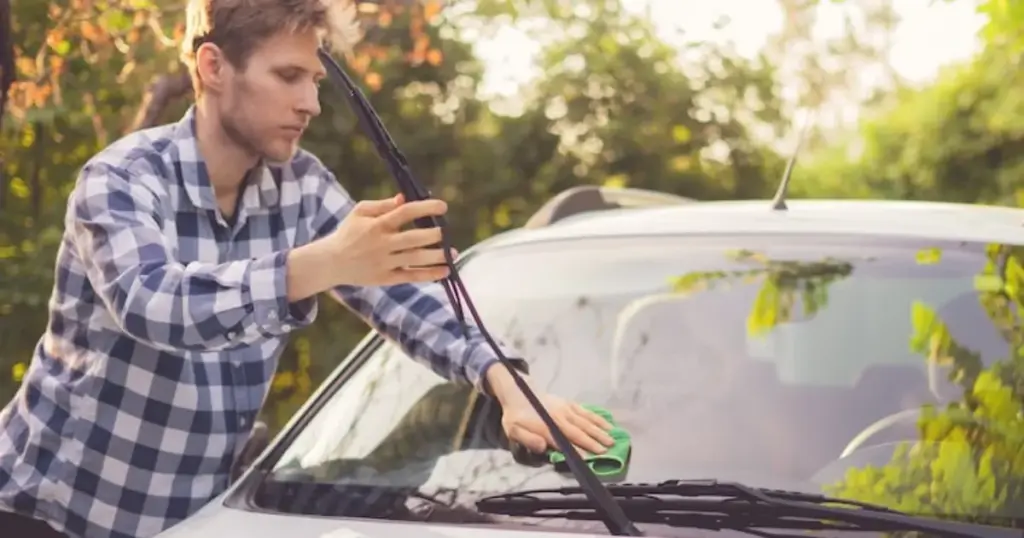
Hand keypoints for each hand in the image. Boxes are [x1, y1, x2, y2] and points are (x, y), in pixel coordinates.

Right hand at [328, 194, 454, 285]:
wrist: (331, 262)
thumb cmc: (348, 233)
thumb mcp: (360, 212)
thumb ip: (383, 205)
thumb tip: (405, 198)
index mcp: (376, 225)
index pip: (405, 213)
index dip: (426, 208)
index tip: (443, 206)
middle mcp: (382, 244)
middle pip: (414, 238)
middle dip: (434, 235)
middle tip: (446, 232)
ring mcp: (384, 262)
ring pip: (415, 259)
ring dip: (437, 256)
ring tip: (453, 252)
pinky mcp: (386, 278)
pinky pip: (411, 276)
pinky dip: (429, 274)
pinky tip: (445, 271)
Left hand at [487, 366, 614, 455]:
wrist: (518, 391)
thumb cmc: (516, 416)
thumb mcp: (512, 430)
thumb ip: (527, 439)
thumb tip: (543, 447)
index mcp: (545, 427)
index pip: (564, 441)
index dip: (577, 450)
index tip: (591, 458)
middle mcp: (559, 417)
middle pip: (579, 431)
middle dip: (594, 442)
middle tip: (608, 451)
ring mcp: (566, 409)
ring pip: (586, 421)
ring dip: (599, 431)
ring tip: (612, 441)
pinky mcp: (570, 404)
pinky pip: (586, 412)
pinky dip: (598, 419)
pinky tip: (608, 425)